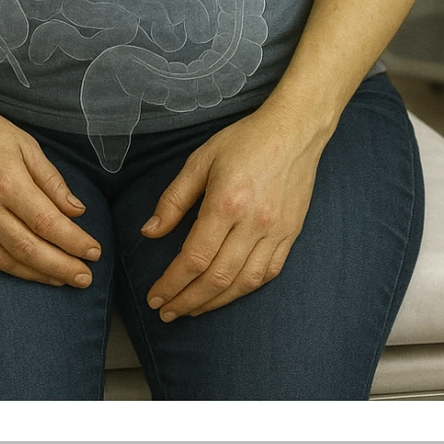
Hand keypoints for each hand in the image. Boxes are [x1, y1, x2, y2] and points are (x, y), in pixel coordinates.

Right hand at [0, 92, 101, 288]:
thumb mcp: (24, 143)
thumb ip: (50, 179)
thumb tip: (75, 211)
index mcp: (6, 181)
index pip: (48, 222)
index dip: (74, 242)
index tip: (94, 251)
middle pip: (29, 248)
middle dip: (61, 267)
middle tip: (85, 277)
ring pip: (6, 260)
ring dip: (37, 274)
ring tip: (61, 280)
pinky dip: (8, 269)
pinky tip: (26, 272)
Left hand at [140, 106, 325, 320]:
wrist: (295, 130)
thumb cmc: (244, 140)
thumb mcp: (200, 160)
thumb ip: (174, 199)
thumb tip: (149, 232)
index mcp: (226, 202)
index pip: (194, 257)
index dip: (171, 283)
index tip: (155, 297)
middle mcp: (253, 223)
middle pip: (216, 278)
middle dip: (187, 301)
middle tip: (166, 313)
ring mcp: (276, 232)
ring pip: (243, 283)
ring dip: (214, 303)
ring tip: (191, 310)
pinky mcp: (291, 234)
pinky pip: (268, 274)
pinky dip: (244, 290)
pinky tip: (226, 294)